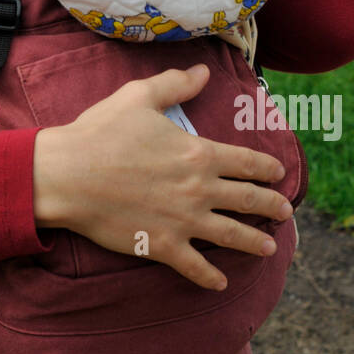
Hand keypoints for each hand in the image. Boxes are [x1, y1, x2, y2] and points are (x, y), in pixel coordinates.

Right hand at [33, 65, 292, 291]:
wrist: (67, 174)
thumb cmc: (101, 132)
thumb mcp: (139, 97)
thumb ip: (176, 84)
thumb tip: (203, 71)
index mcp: (197, 153)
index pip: (245, 162)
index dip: (267, 168)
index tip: (279, 173)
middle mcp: (198, 189)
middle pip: (247, 200)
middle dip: (271, 205)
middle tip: (286, 211)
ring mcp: (183, 221)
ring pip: (230, 235)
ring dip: (254, 242)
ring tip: (270, 248)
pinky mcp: (162, 245)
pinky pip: (194, 266)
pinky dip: (210, 277)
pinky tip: (221, 283)